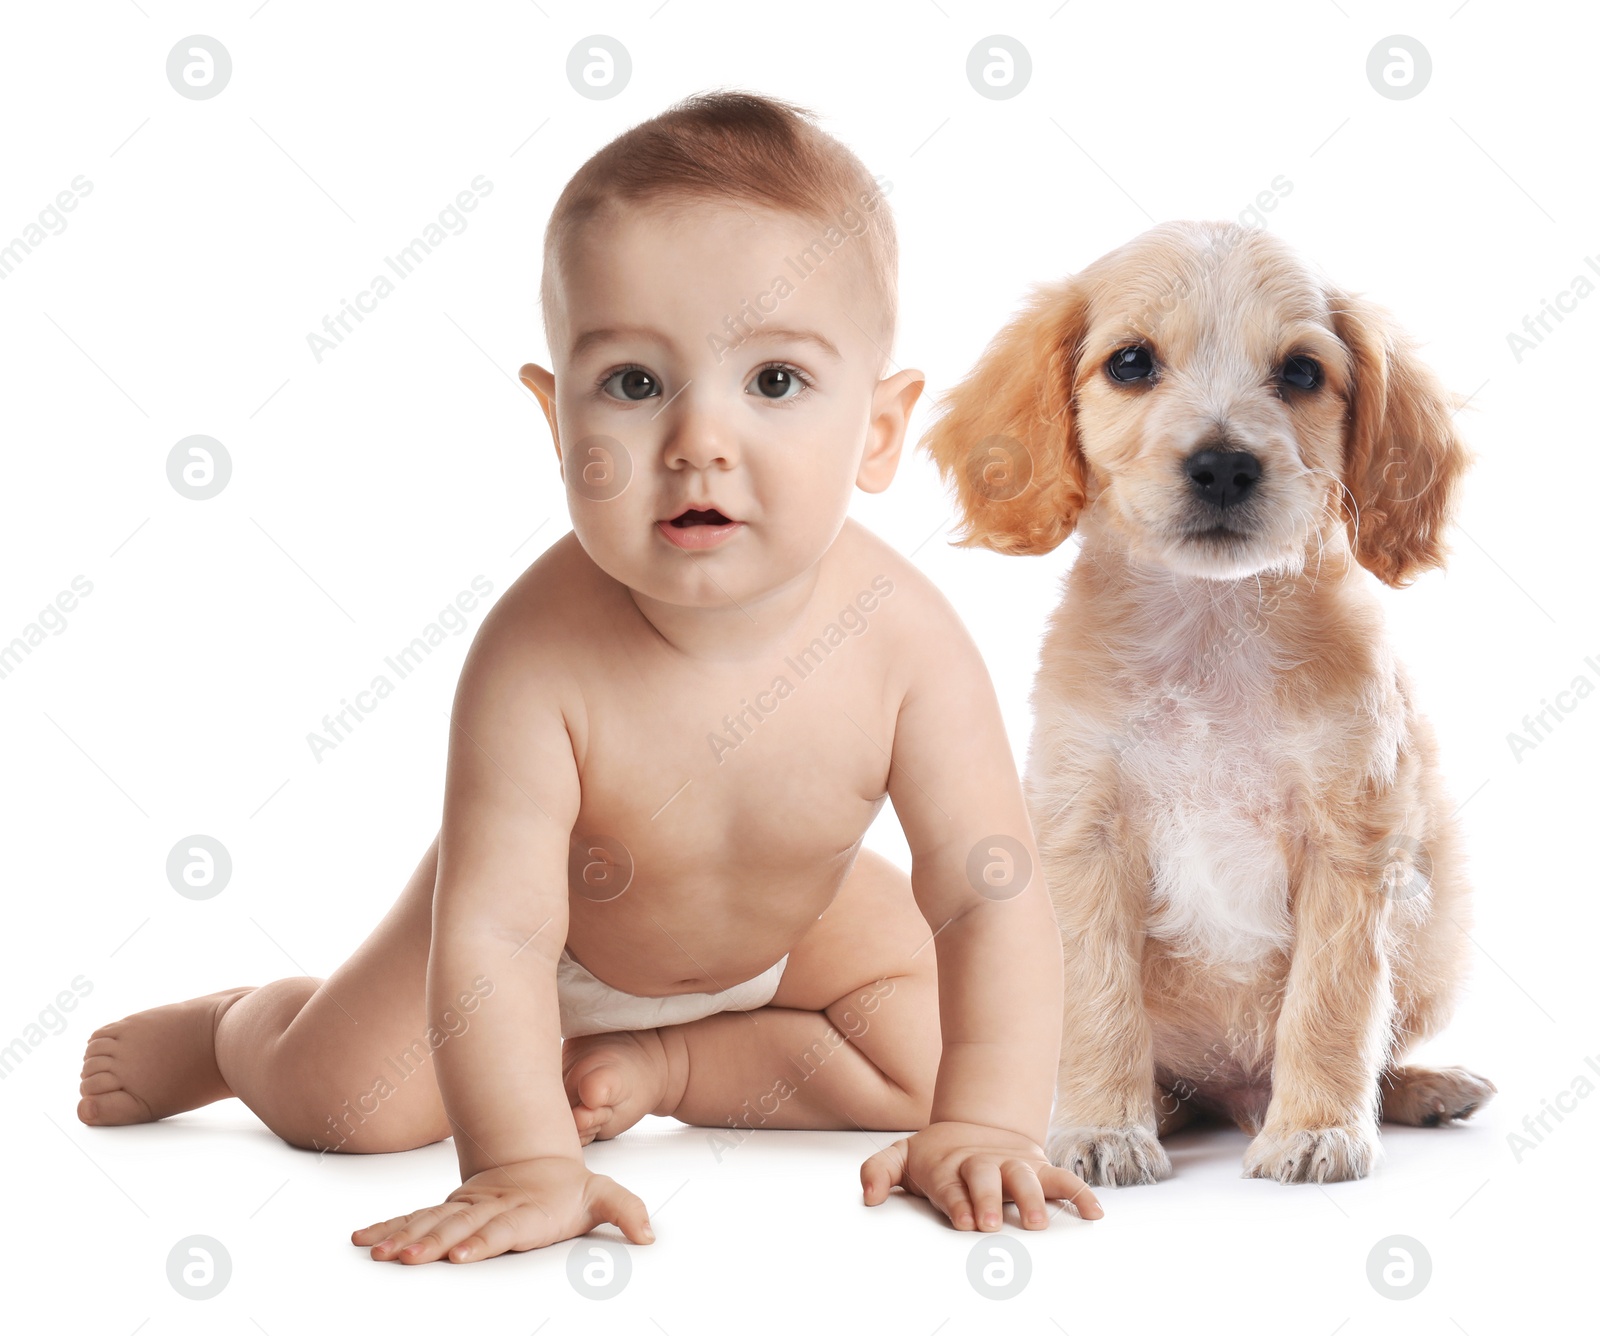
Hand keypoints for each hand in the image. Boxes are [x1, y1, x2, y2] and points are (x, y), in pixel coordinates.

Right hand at [351, 1157, 653, 1263]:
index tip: (463, 1253)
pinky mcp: (446, 1214)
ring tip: (378, 1253)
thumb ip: (625, 1212)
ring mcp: (463, 1210)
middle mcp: (486, 1209)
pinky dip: (388, 1229)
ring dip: (402, 1239)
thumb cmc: (567, 1191)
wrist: (537, 1164)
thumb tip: (648, 1234)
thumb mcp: (602, 1196)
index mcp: (521, 1209)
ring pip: (428, 1224)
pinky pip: (412, 1220)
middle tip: (408, 1260)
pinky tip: (364, 1240)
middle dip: (431, 1244)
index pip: (500, 1226)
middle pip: (457, 1228)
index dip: (482, 1240)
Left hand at [860, 1120, 1103, 1229]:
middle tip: (990, 1224)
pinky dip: (1080, 1193)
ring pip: (1026, 1178)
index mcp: (950, 1166)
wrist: (975, 1126)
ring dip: (1032, 1198)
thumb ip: (879, 1171)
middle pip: (987, 1179)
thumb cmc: (938, 1155)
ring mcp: (1013, 1166)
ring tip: (1038, 1223)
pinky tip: (1094, 1214)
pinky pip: (1063, 1179)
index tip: (964, 1219)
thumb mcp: (903, 1156)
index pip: (952, 1186)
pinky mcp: (1038, 1168)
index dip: (958, 1202)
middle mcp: (984, 1165)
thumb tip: (868, 1195)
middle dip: (989, 1200)